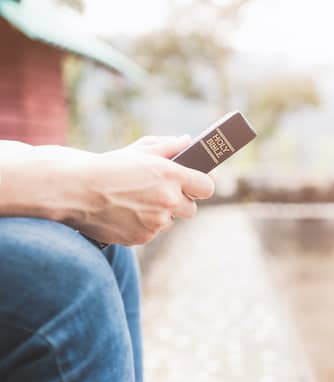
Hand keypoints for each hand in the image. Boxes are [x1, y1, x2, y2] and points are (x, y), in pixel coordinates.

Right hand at [62, 135, 214, 244]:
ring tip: (137, 200)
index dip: (202, 185)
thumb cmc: (109, 166)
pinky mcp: (142, 237)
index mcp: (171, 175)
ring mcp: (156, 221)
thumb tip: (188, 142)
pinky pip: (152, 231)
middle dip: (180, 202)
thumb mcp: (141, 149)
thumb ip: (169, 146)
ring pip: (169, 221)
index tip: (197, 183)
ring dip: (160, 213)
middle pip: (191, 209)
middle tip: (164, 193)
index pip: (207, 186)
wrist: (75, 190)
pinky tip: (126, 212)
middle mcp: (168, 200)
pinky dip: (143, 224)